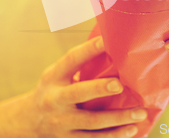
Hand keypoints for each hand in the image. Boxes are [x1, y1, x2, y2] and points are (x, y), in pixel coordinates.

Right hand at [22, 36, 146, 137]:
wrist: (28, 120)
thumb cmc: (52, 90)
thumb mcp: (56, 74)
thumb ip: (78, 64)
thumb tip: (111, 45)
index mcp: (54, 77)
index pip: (71, 60)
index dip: (88, 50)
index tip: (106, 41)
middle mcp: (56, 99)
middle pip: (79, 93)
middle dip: (100, 88)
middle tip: (120, 84)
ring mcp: (62, 122)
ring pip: (92, 122)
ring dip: (118, 118)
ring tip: (140, 113)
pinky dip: (115, 136)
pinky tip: (132, 130)